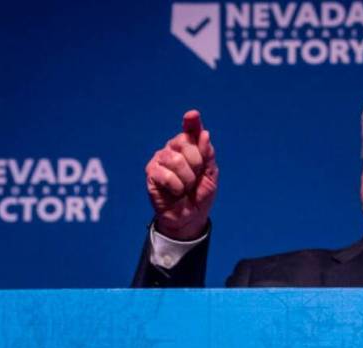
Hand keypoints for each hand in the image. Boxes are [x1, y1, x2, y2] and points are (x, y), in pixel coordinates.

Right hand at [146, 110, 217, 239]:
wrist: (190, 217)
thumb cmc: (200, 195)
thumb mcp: (210, 174)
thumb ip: (208, 154)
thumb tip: (204, 134)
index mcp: (188, 147)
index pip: (190, 130)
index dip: (191, 122)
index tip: (192, 115)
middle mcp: (172, 149)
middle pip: (186, 143)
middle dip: (197, 164)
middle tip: (195, 179)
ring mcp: (160, 160)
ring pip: (176, 160)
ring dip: (187, 179)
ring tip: (185, 187)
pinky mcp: (151, 173)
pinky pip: (166, 175)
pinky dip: (176, 186)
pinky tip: (175, 192)